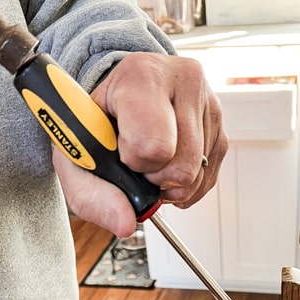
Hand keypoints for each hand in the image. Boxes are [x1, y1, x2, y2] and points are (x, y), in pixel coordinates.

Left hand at [53, 52, 227, 237]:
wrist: (119, 97)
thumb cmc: (99, 123)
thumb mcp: (77, 154)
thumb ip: (92, 193)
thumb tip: (126, 224)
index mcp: (143, 76)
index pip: (154, 146)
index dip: (134, 163)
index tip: (123, 148)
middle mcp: (184, 82)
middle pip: (182, 168)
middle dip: (155, 177)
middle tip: (137, 159)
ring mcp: (210, 105)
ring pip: (197, 177)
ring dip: (170, 183)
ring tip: (150, 160)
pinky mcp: (221, 130)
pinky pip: (208, 181)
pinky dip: (185, 186)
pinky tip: (166, 166)